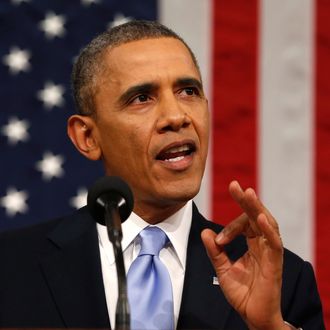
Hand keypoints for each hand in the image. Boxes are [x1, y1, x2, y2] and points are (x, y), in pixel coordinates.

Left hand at [201, 181, 289, 329]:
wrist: (252, 316)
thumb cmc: (242, 293)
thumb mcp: (222, 269)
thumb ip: (215, 251)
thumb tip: (205, 232)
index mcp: (252, 244)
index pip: (244, 224)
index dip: (231, 226)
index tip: (218, 240)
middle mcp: (262, 244)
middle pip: (256, 216)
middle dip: (245, 201)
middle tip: (234, 185)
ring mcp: (270, 252)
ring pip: (266, 224)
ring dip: (257, 208)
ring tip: (248, 193)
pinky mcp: (275, 263)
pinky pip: (274, 243)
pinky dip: (268, 229)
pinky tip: (260, 217)